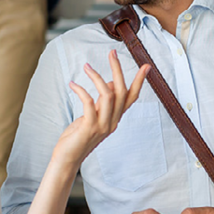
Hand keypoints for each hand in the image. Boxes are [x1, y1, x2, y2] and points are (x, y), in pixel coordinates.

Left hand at [53, 51, 149, 168]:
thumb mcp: (93, 117)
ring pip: (108, 95)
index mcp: (115, 119)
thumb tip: (113, 84)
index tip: (146, 66)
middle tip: (112, 53)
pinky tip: (72, 84)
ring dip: (97, 77)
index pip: (132, 98)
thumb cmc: (78, 138)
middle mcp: (112, 122)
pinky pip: (89, 103)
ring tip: (86, 67)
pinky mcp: (89, 127)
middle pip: (122, 92)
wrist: (67, 159)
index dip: (139, 82)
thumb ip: (103, 103)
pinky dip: (81, 90)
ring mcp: (102, 126)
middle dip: (118, 70)